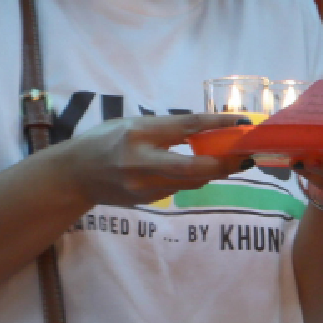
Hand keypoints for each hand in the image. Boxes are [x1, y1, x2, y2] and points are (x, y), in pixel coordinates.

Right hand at [57, 113, 250, 207]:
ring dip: (216, 171)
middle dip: (226, 163)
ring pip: (193, 181)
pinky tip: (202, 170)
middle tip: (247, 155)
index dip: (218, 125)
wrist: (75, 175)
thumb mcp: (133, 124)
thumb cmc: (106, 141)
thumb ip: (167, 129)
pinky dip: (195, 178)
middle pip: (195, 167)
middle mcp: (141, 161)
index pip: (187, 127)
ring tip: (234, 160)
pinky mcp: (146, 199)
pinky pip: (180, 188)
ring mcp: (143, 185)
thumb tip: (207, 130)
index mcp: (139, 133)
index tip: (243, 123)